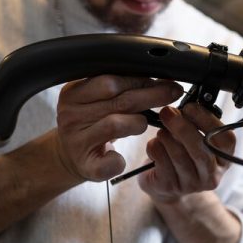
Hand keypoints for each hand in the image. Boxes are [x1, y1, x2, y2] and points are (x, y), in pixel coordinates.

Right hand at [54, 75, 182, 181]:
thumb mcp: (98, 99)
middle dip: (151, 96)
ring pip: (116, 125)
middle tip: (172, 93)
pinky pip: (108, 163)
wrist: (69, 154)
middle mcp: (71, 115)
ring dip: (138, 123)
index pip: (110, 81)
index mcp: (73, 93)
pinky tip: (121, 158)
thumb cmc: (93, 122)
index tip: (164, 80)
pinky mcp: (85, 165)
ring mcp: (76, 141)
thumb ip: (120, 87)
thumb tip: (159, 77)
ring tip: (144, 123)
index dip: (141, 80)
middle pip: (118, 101)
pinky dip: (118, 161)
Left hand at [138, 102, 235, 202]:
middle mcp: (212, 175)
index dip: (208, 120)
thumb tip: (187, 106)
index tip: (190, 107)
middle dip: (182, 127)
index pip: (226, 140)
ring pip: (179, 155)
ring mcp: (191, 184)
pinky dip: (154, 146)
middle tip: (167, 112)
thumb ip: (198, 124)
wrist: (165, 184)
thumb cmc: (184, 154)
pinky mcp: (170, 187)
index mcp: (224, 158)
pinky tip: (155, 144)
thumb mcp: (197, 138)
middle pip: (201, 150)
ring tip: (161, 130)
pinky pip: (161, 161)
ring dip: (166, 136)